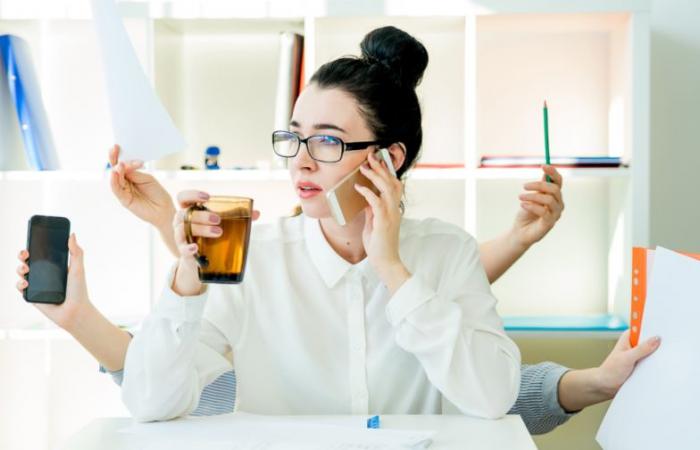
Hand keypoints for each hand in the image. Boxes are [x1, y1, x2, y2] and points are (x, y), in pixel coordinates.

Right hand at [16, 234, 91, 331]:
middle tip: (25, 255)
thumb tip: (72, 234)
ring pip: (22, 273)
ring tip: (26, 270)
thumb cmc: (79, 290)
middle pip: (28, 261)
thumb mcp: (78, 269)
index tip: (31, 241)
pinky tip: (25, 282)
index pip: (41, 254)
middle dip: (23, 256)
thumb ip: (76, 252)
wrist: (75, 311)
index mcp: (54, 266)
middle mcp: (44, 275)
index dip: (34, 247)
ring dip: (20, 268)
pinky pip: (21, 288)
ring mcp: (37, 285)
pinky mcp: (32, 296)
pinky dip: (20, 284)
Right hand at [109, 144, 175, 230]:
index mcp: (132, 175)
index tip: (118, 146)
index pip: (123, 163)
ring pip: (115, 178)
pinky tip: (115, 173)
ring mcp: (124, 191)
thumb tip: (122, 165)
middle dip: (114, 158)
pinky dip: (114, 181)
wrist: (164, 209)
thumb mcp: (147, 179)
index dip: (120, 155)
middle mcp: (126, 182)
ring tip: (119, 164)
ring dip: (116, 170)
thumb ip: (135, 173)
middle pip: (116, 169)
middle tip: (114, 148)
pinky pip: (116, 189)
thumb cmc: (157, 193)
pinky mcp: (124, 200)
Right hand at [171, 191, 260, 295]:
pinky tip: (196, 248)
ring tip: (218, 232)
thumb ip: (236, 216)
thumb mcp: (222, 224)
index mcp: (189, 211)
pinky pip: (182, 249)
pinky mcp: (184, 252)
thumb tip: (256, 213)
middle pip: (184, 214)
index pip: (183, 197)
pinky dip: (188, 248)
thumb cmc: (210, 235)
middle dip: (202, 215)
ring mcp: (181, 237)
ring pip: (182, 229)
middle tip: (218, 219)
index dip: (192, 194)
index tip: (207, 197)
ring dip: (201, 229)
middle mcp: (181, 222)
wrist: (202, 260)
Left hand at [354, 151, 410, 293]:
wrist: (386, 262)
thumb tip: (367, 197)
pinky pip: (376, 202)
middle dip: (382, 167)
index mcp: (394, 209)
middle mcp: (395, 209)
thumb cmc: (379, 244)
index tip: (379, 159)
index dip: (387, 171)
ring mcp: (391, 215)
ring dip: (375, 176)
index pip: (394, 185)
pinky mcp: (384, 221)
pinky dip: (368, 192)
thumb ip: (373, 209)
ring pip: (387, 189)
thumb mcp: (374, 222)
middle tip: (371, 155)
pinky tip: (359, 187)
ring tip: (364, 167)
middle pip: (392, 182)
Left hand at [512, 165, 563, 247]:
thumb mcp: (531, 197)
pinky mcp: (549, 224)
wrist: (520, 231)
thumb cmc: (526, 213)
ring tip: (520, 197)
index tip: (543, 165)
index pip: (558, 181)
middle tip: (524, 186)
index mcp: (555, 196)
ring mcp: (555, 214)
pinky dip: (531, 206)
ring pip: (549, 199)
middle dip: (538, 185)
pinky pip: (543, 211)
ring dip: (532, 196)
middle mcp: (558, 204)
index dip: (552, 172)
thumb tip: (544, 174)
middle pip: (554, 189)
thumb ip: (539, 188)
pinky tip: (522, 205)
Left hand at [557, 330, 660, 411]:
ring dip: (658, 356)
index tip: (667, 329)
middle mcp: (633, 345)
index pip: (644, 328)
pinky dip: (657, 365)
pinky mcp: (641, 365)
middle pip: (650, 340)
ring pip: (652, 353)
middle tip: (672, 345)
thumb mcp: (627, 358)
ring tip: (669, 357)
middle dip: (659, 343)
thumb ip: (642, 349)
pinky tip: (664, 367)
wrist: (605, 386)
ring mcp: (638, 356)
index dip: (654, 328)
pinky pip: (652, 363)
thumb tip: (656, 339)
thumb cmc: (610, 370)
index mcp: (628, 338)